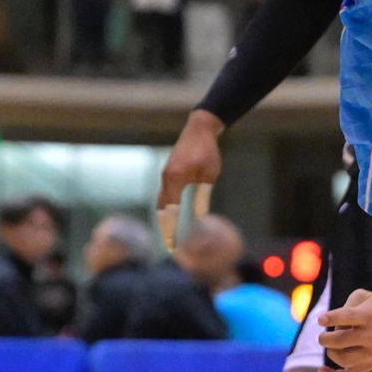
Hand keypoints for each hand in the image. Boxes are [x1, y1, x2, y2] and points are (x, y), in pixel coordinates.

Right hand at [158, 110, 223, 251]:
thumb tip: (201, 216)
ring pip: (161, 201)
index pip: (171, 209)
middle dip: (165, 225)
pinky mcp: (168, 172)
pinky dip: (166, 206)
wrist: (199, 128)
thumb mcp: (209, 174)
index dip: (171, 226)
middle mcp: (167, 178)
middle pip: (162, 208)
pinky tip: (171, 216)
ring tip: (169, 234)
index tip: (172, 241)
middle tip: (169, 243)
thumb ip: (203, 195)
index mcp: (176, 179)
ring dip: (164, 217)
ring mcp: (166, 175)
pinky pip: (165, 194)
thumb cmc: (207, 150)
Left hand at [318, 289, 371, 371]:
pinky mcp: (371, 364)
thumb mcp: (366, 296)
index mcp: (369, 315)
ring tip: (332, 346)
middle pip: (341, 340)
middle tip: (323, 336)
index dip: (331, 318)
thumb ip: (346, 305)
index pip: (347, 317)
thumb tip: (332, 325)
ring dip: (331, 352)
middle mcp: (371, 335)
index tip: (320, 320)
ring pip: (344, 359)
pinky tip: (321, 370)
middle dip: (325, 338)